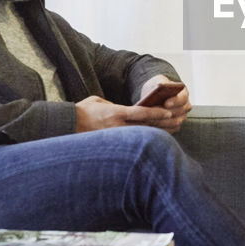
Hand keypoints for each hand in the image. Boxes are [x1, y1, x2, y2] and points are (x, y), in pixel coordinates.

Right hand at [75, 80, 191, 134]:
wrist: (67, 126)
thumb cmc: (82, 111)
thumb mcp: (98, 101)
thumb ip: (114, 104)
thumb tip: (126, 111)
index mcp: (115, 113)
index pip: (140, 113)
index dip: (156, 114)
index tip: (169, 113)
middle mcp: (117, 127)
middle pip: (145, 126)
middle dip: (163, 124)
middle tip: (178, 122)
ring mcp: (115, 137)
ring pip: (141, 136)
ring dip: (158, 133)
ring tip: (173, 130)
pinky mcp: (113, 144)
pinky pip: (133, 143)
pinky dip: (146, 140)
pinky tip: (157, 140)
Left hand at [137, 75, 191, 132]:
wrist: (155, 96)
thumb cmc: (155, 88)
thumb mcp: (156, 83)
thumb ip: (160, 85)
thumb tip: (159, 88)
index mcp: (183, 93)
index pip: (182, 98)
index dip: (175, 101)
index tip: (166, 103)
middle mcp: (185, 106)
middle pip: (178, 113)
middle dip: (164, 114)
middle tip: (151, 116)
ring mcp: (182, 117)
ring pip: (174, 123)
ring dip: (160, 123)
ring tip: (147, 122)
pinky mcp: (175, 127)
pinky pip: (169, 130)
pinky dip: (159, 129)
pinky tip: (148, 128)